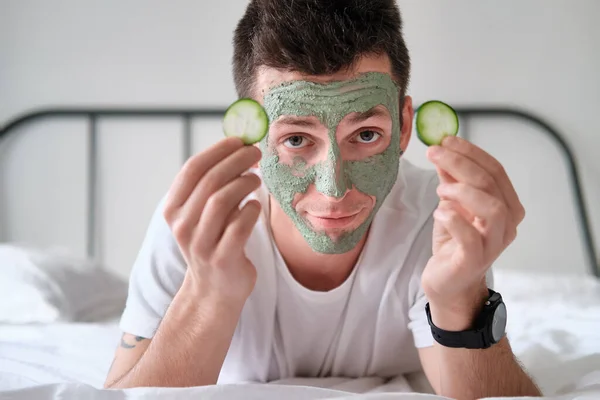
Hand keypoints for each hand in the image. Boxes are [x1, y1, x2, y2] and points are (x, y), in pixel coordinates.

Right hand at [163, 137, 262, 305]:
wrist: (214, 289)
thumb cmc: (213, 241)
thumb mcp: (202, 213)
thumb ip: (212, 185)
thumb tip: (238, 146)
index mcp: (173, 209)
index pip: (192, 169)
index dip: (218, 150)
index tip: (239, 140)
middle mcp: (182, 225)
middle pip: (210, 181)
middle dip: (237, 161)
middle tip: (256, 153)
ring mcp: (201, 244)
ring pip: (223, 200)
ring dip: (245, 183)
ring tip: (256, 179)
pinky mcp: (222, 259)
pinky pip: (240, 225)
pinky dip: (251, 210)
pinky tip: (254, 206)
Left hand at [422, 136, 524, 328]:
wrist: (448, 282)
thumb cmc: (454, 242)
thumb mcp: (452, 205)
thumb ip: (451, 180)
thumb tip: (443, 151)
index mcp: (506, 206)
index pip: (495, 170)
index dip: (471, 152)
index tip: (446, 140)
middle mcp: (507, 224)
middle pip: (490, 183)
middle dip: (460, 163)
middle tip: (434, 153)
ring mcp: (493, 243)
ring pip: (490, 207)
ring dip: (461, 190)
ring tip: (440, 191)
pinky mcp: (474, 260)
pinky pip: (469, 235)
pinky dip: (452, 218)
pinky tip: (439, 213)